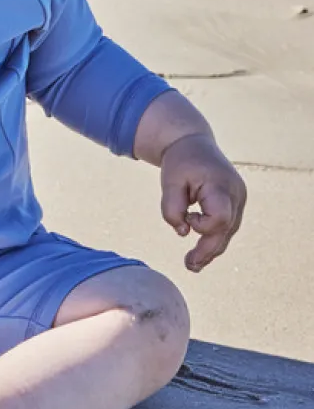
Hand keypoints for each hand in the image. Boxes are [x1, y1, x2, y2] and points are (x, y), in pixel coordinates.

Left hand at [159, 135, 245, 271]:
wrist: (192, 142)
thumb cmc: (180, 162)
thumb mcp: (169, 181)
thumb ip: (172, 208)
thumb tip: (183, 233)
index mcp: (221, 185)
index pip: (220, 218)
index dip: (203, 226)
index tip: (187, 217)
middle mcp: (236, 194)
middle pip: (226, 230)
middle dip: (208, 251)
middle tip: (189, 266)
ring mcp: (239, 199)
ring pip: (228, 231)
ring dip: (211, 249)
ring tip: (192, 264)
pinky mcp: (235, 202)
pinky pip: (227, 225)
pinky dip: (214, 237)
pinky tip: (201, 252)